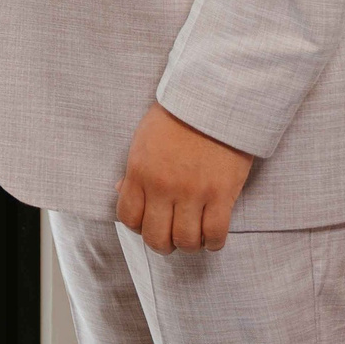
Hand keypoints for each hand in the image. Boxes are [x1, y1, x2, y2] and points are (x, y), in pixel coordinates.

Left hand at [115, 103, 253, 253]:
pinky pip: (215, 234)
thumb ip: (134, 171)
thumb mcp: (144, 139)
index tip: (149, 224)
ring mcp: (193, 192)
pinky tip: (213, 236)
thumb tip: (122, 192)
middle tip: (171, 237)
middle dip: (162, 244)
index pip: (129, 218)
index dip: (138, 228)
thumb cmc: (178, 116)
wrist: (215, 98)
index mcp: (141, 172)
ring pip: (186, 241)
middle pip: (156, 238)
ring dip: (189, 245)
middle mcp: (163, 186)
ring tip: (194, 236)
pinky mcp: (221, 194)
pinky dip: (214, 242)